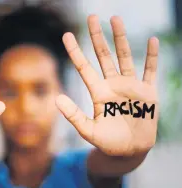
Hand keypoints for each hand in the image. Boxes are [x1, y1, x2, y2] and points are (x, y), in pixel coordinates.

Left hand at [56, 15, 158, 155]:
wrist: (129, 151)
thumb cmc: (107, 142)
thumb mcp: (88, 130)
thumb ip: (73, 115)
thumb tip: (55, 98)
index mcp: (97, 92)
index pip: (84, 67)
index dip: (75, 51)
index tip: (66, 34)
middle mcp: (112, 85)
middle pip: (103, 56)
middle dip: (97, 37)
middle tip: (91, 17)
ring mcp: (130, 87)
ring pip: (124, 57)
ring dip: (121, 38)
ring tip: (115, 19)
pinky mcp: (148, 93)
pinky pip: (150, 71)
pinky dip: (152, 57)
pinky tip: (152, 41)